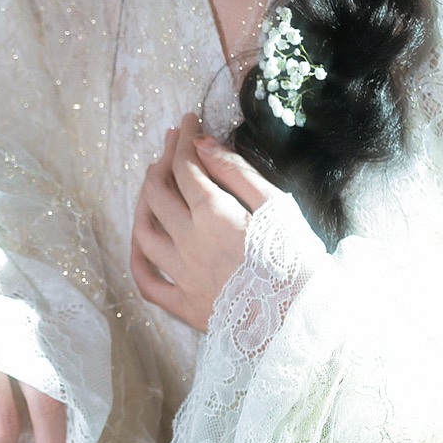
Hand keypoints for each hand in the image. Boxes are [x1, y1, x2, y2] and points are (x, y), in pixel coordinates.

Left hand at [130, 113, 280, 331]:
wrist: (304, 321)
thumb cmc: (298, 260)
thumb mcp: (276, 206)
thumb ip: (236, 172)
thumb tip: (202, 144)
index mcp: (212, 214)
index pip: (185, 166)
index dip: (183, 139)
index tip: (187, 121)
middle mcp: (188, 242)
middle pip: (157, 193)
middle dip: (162, 162)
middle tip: (172, 146)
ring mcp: (181, 275)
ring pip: (144, 232)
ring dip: (144, 202)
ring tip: (154, 184)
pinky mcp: (183, 306)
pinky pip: (146, 281)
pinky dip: (138, 258)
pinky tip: (141, 242)